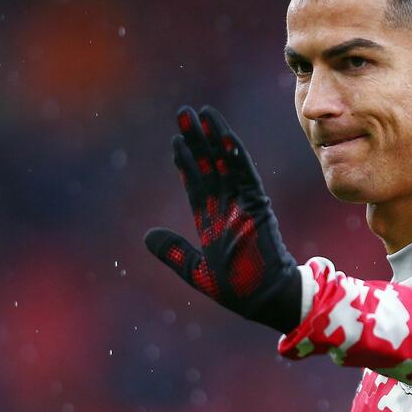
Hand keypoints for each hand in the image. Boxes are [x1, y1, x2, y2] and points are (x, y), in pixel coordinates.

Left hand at [143, 105, 301, 333]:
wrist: (265, 299)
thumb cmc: (238, 290)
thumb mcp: (196, 271)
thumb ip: (173, 252)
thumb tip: (147, 236)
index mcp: (213, 223)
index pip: (196, 185)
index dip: (186, 163)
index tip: (176, 141)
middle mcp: (227, 208)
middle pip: (209, 166)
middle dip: (197, 140)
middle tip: (184, 112)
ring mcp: (243, 204)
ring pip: (226, 163)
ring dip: (214, 138)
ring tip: (202, 113)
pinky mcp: (258, 206)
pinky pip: (246, 175)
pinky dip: (235, 155)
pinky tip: (225, 136)